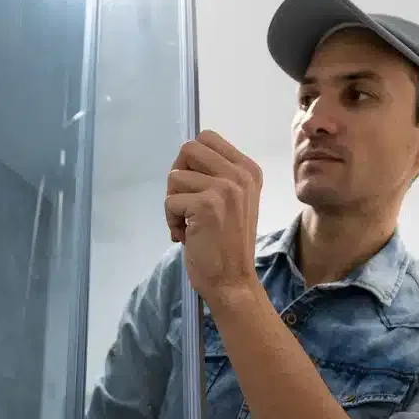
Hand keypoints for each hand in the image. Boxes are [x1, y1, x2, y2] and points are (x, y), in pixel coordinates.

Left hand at [165, 131, 261, 307]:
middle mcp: (240, 174)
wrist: (233, 281)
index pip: (207, 138)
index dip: (190, 162)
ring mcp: (225, 188)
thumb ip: (216, 176)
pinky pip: (169, 201)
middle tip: (185, 202)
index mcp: (248, 170)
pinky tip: (187, 236)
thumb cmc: (227, 244)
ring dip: (174, 204)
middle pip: (188, 149)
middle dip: (178, 176)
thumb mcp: (233, 201)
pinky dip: (171, 220)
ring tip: (189, 225)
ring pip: (175, 177)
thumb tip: (182, 160)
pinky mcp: (206, 204)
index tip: (194, 188)